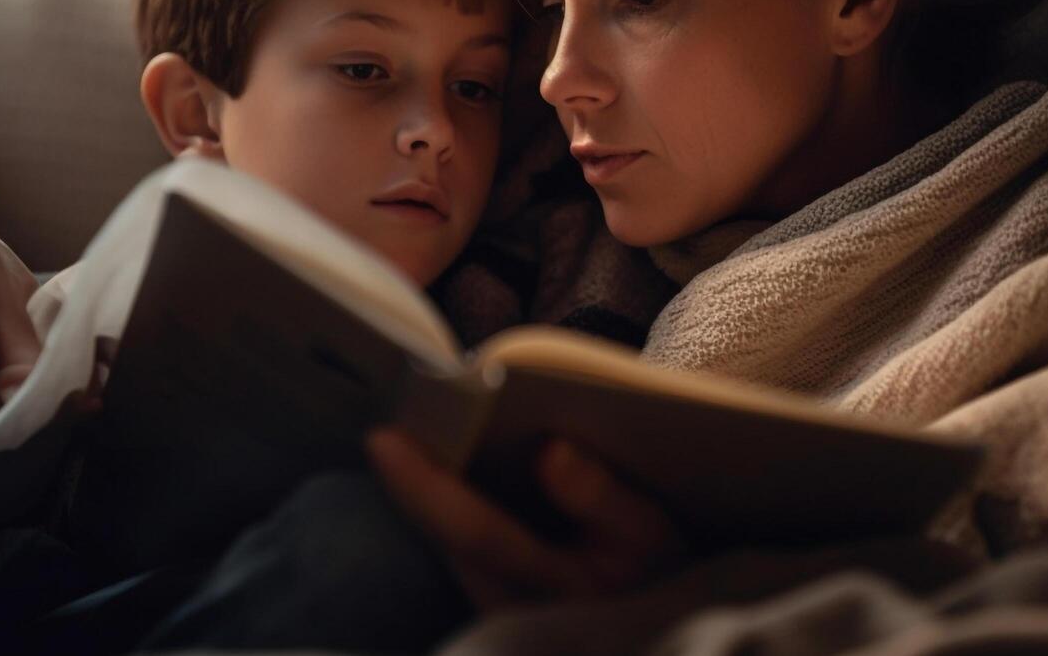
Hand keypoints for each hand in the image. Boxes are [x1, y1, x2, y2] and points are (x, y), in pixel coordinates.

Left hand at [366, 427, 685, 609]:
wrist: (669, 625)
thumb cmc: (661, 570)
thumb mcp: (650, 532)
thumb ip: (600, 494)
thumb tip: (548, 449)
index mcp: (556, 588)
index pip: (476, 533)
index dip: (426, 486)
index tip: (381, 440)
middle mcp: (516, 609)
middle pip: (445, 540)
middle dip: (409, 484)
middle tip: (377, 423)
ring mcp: (503, 611)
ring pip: (447, 548)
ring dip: (423, 494)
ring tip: (399, 436)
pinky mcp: (498, 600)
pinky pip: (460, 550)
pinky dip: (445, 507)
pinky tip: (436, 468)